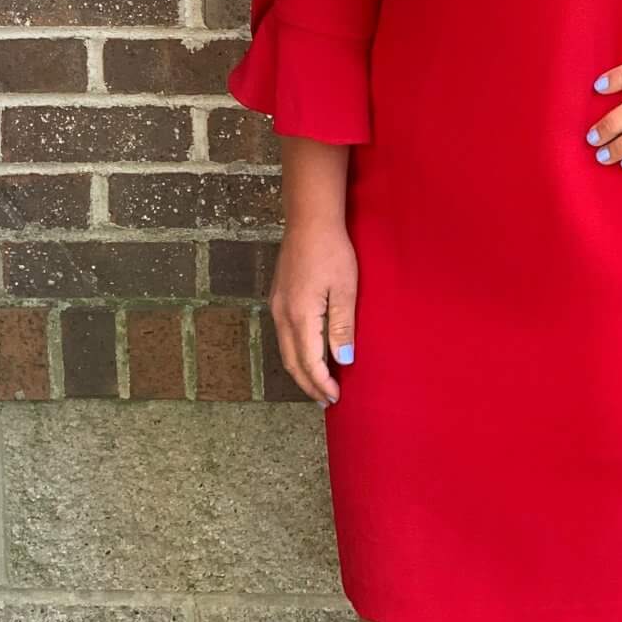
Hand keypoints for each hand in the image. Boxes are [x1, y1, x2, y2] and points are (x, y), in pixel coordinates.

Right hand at [269, 218, 357, 406]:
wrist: (309, 220)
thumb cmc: (332, 251)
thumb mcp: (345, 289)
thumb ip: (342, 327)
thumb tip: (343, 361)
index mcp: (300, 316)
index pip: (309, 362)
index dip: (322, 383)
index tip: (335, 398)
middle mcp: (282, 315)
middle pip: (292, 362)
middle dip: (309, 384)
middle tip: (325, 400)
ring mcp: (276, 306)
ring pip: (285, 350)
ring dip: (301, 371)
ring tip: (317, 384)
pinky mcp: (277, 297)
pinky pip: (283, 336)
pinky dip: (295, 353)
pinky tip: (307, 354)